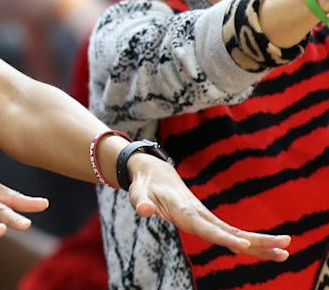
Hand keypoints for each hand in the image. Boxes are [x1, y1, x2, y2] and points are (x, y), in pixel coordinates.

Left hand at [127, 154, 290, 260]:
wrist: (155, 171)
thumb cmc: (145, 185)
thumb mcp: (138, 193)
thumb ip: (140, 202)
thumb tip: (143, 211)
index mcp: (185, 211)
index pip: (206, 227)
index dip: (222, 236)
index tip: (242, 245)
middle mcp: (200, 214)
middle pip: (231, 232)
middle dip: (257, 241)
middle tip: (285, 248)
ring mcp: (205, 217)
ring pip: (235, 234)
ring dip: (260, 243)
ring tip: (286, 251)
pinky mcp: (207, 220)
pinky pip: (230, 234)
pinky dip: (249, 243)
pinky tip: (265, 251)